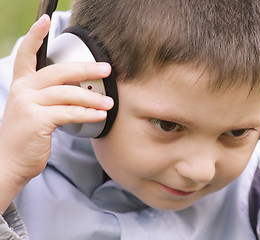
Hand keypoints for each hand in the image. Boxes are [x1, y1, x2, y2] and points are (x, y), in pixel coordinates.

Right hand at [0, 15, 112, 210]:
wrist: (10, 163)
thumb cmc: (27, 136)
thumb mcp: (33, 110)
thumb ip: (49, 96)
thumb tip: (79, 87)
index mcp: (22, 85)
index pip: (26, 54)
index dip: (36, 35)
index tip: (45, 19)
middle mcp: (23, 90)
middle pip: (59, 71)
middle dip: (86, 69)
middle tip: (107, 69)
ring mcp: (28, 105)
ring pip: (68, 93)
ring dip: (92, 97)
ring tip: (108, 102)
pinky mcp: (37, 121)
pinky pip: (69, 113)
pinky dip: (87, 114)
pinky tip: (99, 115)